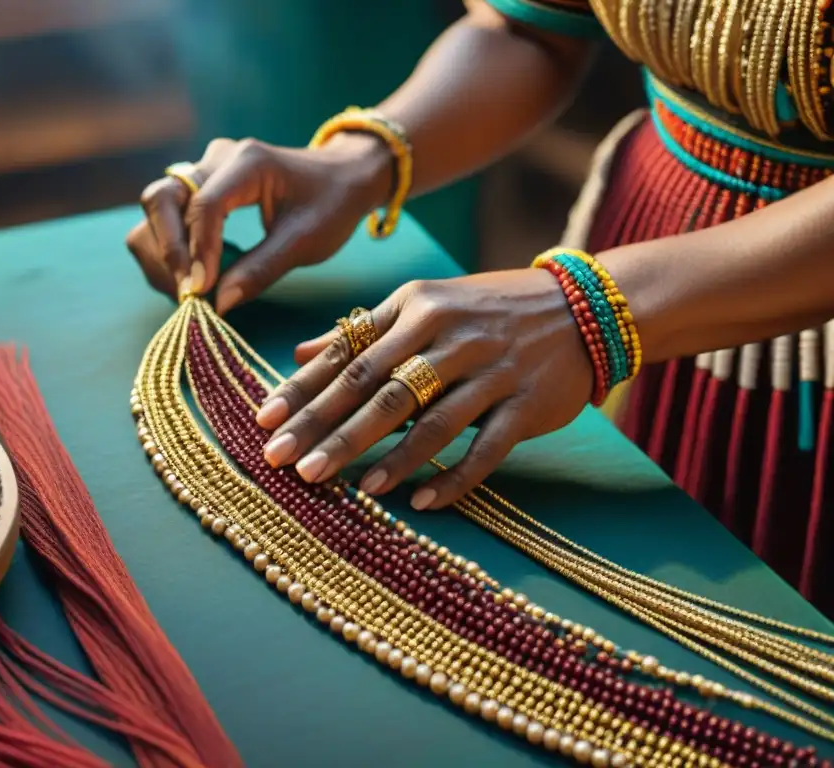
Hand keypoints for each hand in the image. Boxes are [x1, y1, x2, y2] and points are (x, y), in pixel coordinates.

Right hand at [126, 134, 391, 314]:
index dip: (197, 252)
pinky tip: (196, 277)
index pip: (204, 205)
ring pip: (157, 208)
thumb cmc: (332, 205)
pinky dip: (172, 250)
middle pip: (162, 198)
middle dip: (168, 250)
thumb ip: (260, 271)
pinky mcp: (201, 187)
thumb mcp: (305, 243)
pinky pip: (168, 216)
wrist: (343, 178)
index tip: (200, 292)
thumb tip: (217, 304)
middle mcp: (218, 158)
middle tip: (188, 293)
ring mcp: (205, 169)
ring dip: (163, 252)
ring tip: (192, 290)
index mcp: (249, 162)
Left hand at [254, 271, 593, 509]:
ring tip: (348, 487)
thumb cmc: (489, 309)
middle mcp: (449, 334)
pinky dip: (453, 477)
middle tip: (286, 462)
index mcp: (416, 306)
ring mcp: (491, 370)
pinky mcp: (526, 404)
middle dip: (328, 427)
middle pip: (379, 388)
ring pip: (429, 419)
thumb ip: (363, 330)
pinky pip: (484, 448)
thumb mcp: (425, 302)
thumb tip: (299, 353)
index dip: (304, 389)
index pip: (348, 353)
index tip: (265, 421)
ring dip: (387, 456)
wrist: (583, 307)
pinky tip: (421, 503)